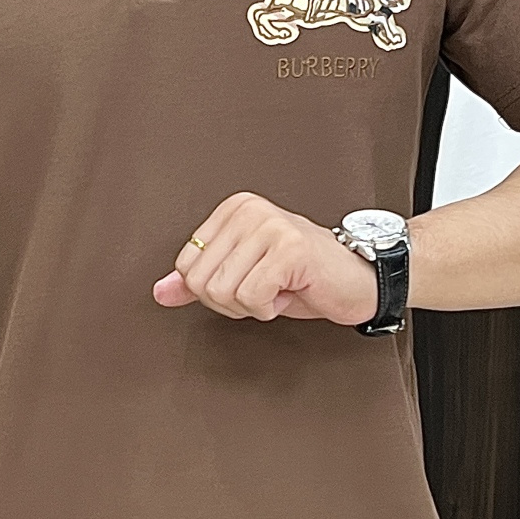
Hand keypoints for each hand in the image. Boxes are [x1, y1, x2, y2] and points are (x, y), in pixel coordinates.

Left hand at [153, 191, 378, 324]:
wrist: (359, 280)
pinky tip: (290, 292)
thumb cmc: (304, 277)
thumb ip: (199, 281)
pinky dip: (269, 309)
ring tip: (279, 289)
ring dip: (251, 306)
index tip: (248, 281)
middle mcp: (249, 210)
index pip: (186, 266)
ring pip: (222, 292)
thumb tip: (161, 292)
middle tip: (265, 290)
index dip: (213, 290)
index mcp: (233, 209)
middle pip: (200, 281)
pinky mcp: (289, 247)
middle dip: (231, 302)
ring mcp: (270, 225)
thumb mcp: (242, 277)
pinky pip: (251, 297)